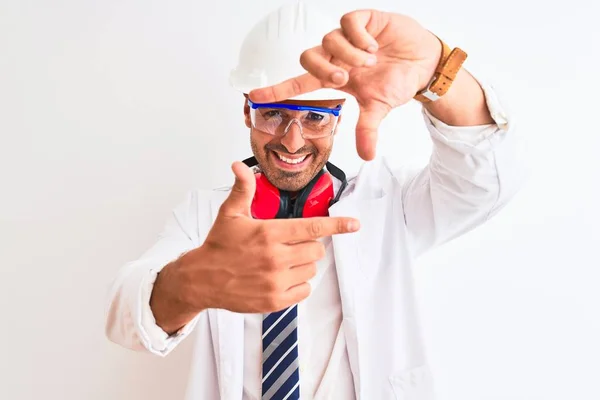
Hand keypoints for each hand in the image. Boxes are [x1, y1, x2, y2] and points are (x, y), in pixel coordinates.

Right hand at [177, 162, 359, 313]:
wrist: (201, 279)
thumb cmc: (218, 246)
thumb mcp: (230, 214)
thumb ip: (243, 189)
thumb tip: (240, 167)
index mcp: (268, 233)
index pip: (312, 227)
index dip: (337, 225)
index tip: (354, 224)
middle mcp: (275, 257)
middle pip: (316, 250)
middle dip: (309, 245)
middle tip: (292, 245)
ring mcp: (276, 281)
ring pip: (311, 270)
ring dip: (303, 264)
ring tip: (282, 262)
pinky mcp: (274, 300)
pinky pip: (304, 290)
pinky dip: (298, 284)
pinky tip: (282, 278)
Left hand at [249, 10, 441, 160]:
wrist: (425, 63)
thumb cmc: (397, 81)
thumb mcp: (379, 108)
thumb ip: (367, 128)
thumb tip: (367, 155)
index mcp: (335, 77)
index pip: (299, 83)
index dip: (278, 90)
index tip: (254, 97)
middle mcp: (336, 57)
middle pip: (308, 58)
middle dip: (323, 69)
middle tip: (344, 78)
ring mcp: (348, 38)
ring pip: (328, 40)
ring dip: (348, 55)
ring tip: (370, 62)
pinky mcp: (363, 21)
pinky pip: (348, 23)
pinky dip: (359, 37)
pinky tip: (374, 46)